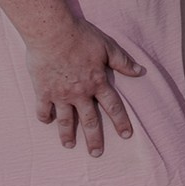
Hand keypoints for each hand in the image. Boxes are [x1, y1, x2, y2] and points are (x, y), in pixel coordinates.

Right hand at [27, 17, 144, 156]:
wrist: (52, 31)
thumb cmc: (80, 35)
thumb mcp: (107, 45)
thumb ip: (123, 61)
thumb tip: (141, 71)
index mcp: (97, 82)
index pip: (113, 107)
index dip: (121, 122)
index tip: (126, 135)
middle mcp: (80, 93)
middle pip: (89, 120)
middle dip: (94, 139)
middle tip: (96, 154)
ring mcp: (60, 94)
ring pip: (66, 120)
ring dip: (67, 134)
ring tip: (69, 145)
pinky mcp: (43, 91)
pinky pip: (43, 109)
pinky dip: (44, 116)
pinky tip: (46, 121)